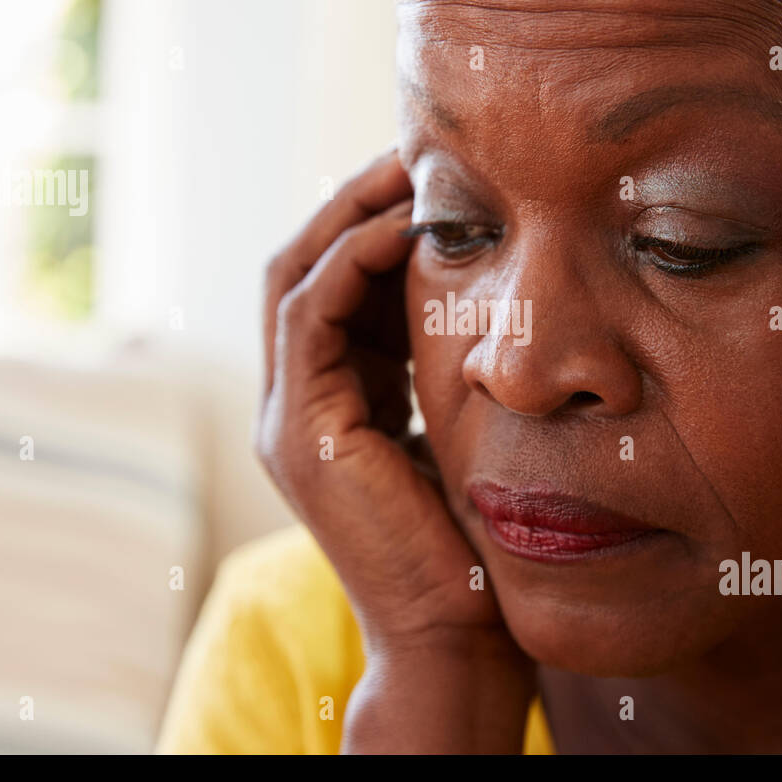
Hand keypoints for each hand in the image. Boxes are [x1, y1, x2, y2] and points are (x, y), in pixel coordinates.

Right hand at [254, 149, 532, 750]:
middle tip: (416, 150)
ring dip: (349, 212)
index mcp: (337, 400)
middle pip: (304, 265)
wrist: (460, 631)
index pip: (338, 284)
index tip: (437, 177)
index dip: (378, 222)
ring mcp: (287, 418)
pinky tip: (408, 226)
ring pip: (294, 275)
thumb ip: (450, 371)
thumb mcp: (462, 428)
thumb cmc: (479, 535)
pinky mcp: (297, 434)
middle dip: (355, 201)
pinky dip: (351, 259)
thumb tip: (493, 298)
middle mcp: (298, 402)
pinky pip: (310, 314)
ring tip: (410, 167)